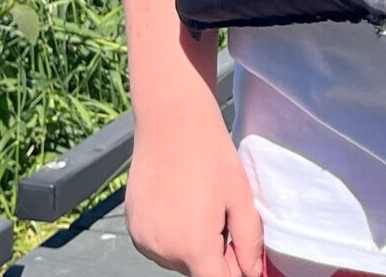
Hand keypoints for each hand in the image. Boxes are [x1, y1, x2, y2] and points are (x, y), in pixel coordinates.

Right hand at [124, 100, 263, 276]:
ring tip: (201, 204)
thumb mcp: (241, 198)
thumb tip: (252, 273)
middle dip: (215, 254)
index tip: (242, 256)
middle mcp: (163, 251)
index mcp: (193, 246)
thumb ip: (249, 242)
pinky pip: (160, 245)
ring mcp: (144, 240)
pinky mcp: (133, 229)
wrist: (172, 123)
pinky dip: (173, 234)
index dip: (235, 271)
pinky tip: (182, 203)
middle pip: (197, 270)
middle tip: (224, 214)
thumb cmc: (211, 155)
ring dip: (194, 245)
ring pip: (178, 259)